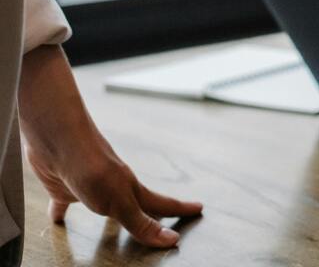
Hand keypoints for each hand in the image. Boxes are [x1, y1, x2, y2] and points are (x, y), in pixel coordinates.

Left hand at [18, 45, 202, 247]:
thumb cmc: (91, 166)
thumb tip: (171, 240)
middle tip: (165, 221)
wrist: (58, 139)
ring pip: (107, 206)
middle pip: (139, 205)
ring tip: (116, 227)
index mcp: (131, 191)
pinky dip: (63, 211)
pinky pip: (65, 203)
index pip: (162, 204)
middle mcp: (115, 188)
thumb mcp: (120, 202)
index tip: (198, 208)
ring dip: (114, 217)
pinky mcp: (66, 186)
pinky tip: (59, 218)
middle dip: (153, 214)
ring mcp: (91, 186)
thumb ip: (141, 222)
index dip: (181, 209)